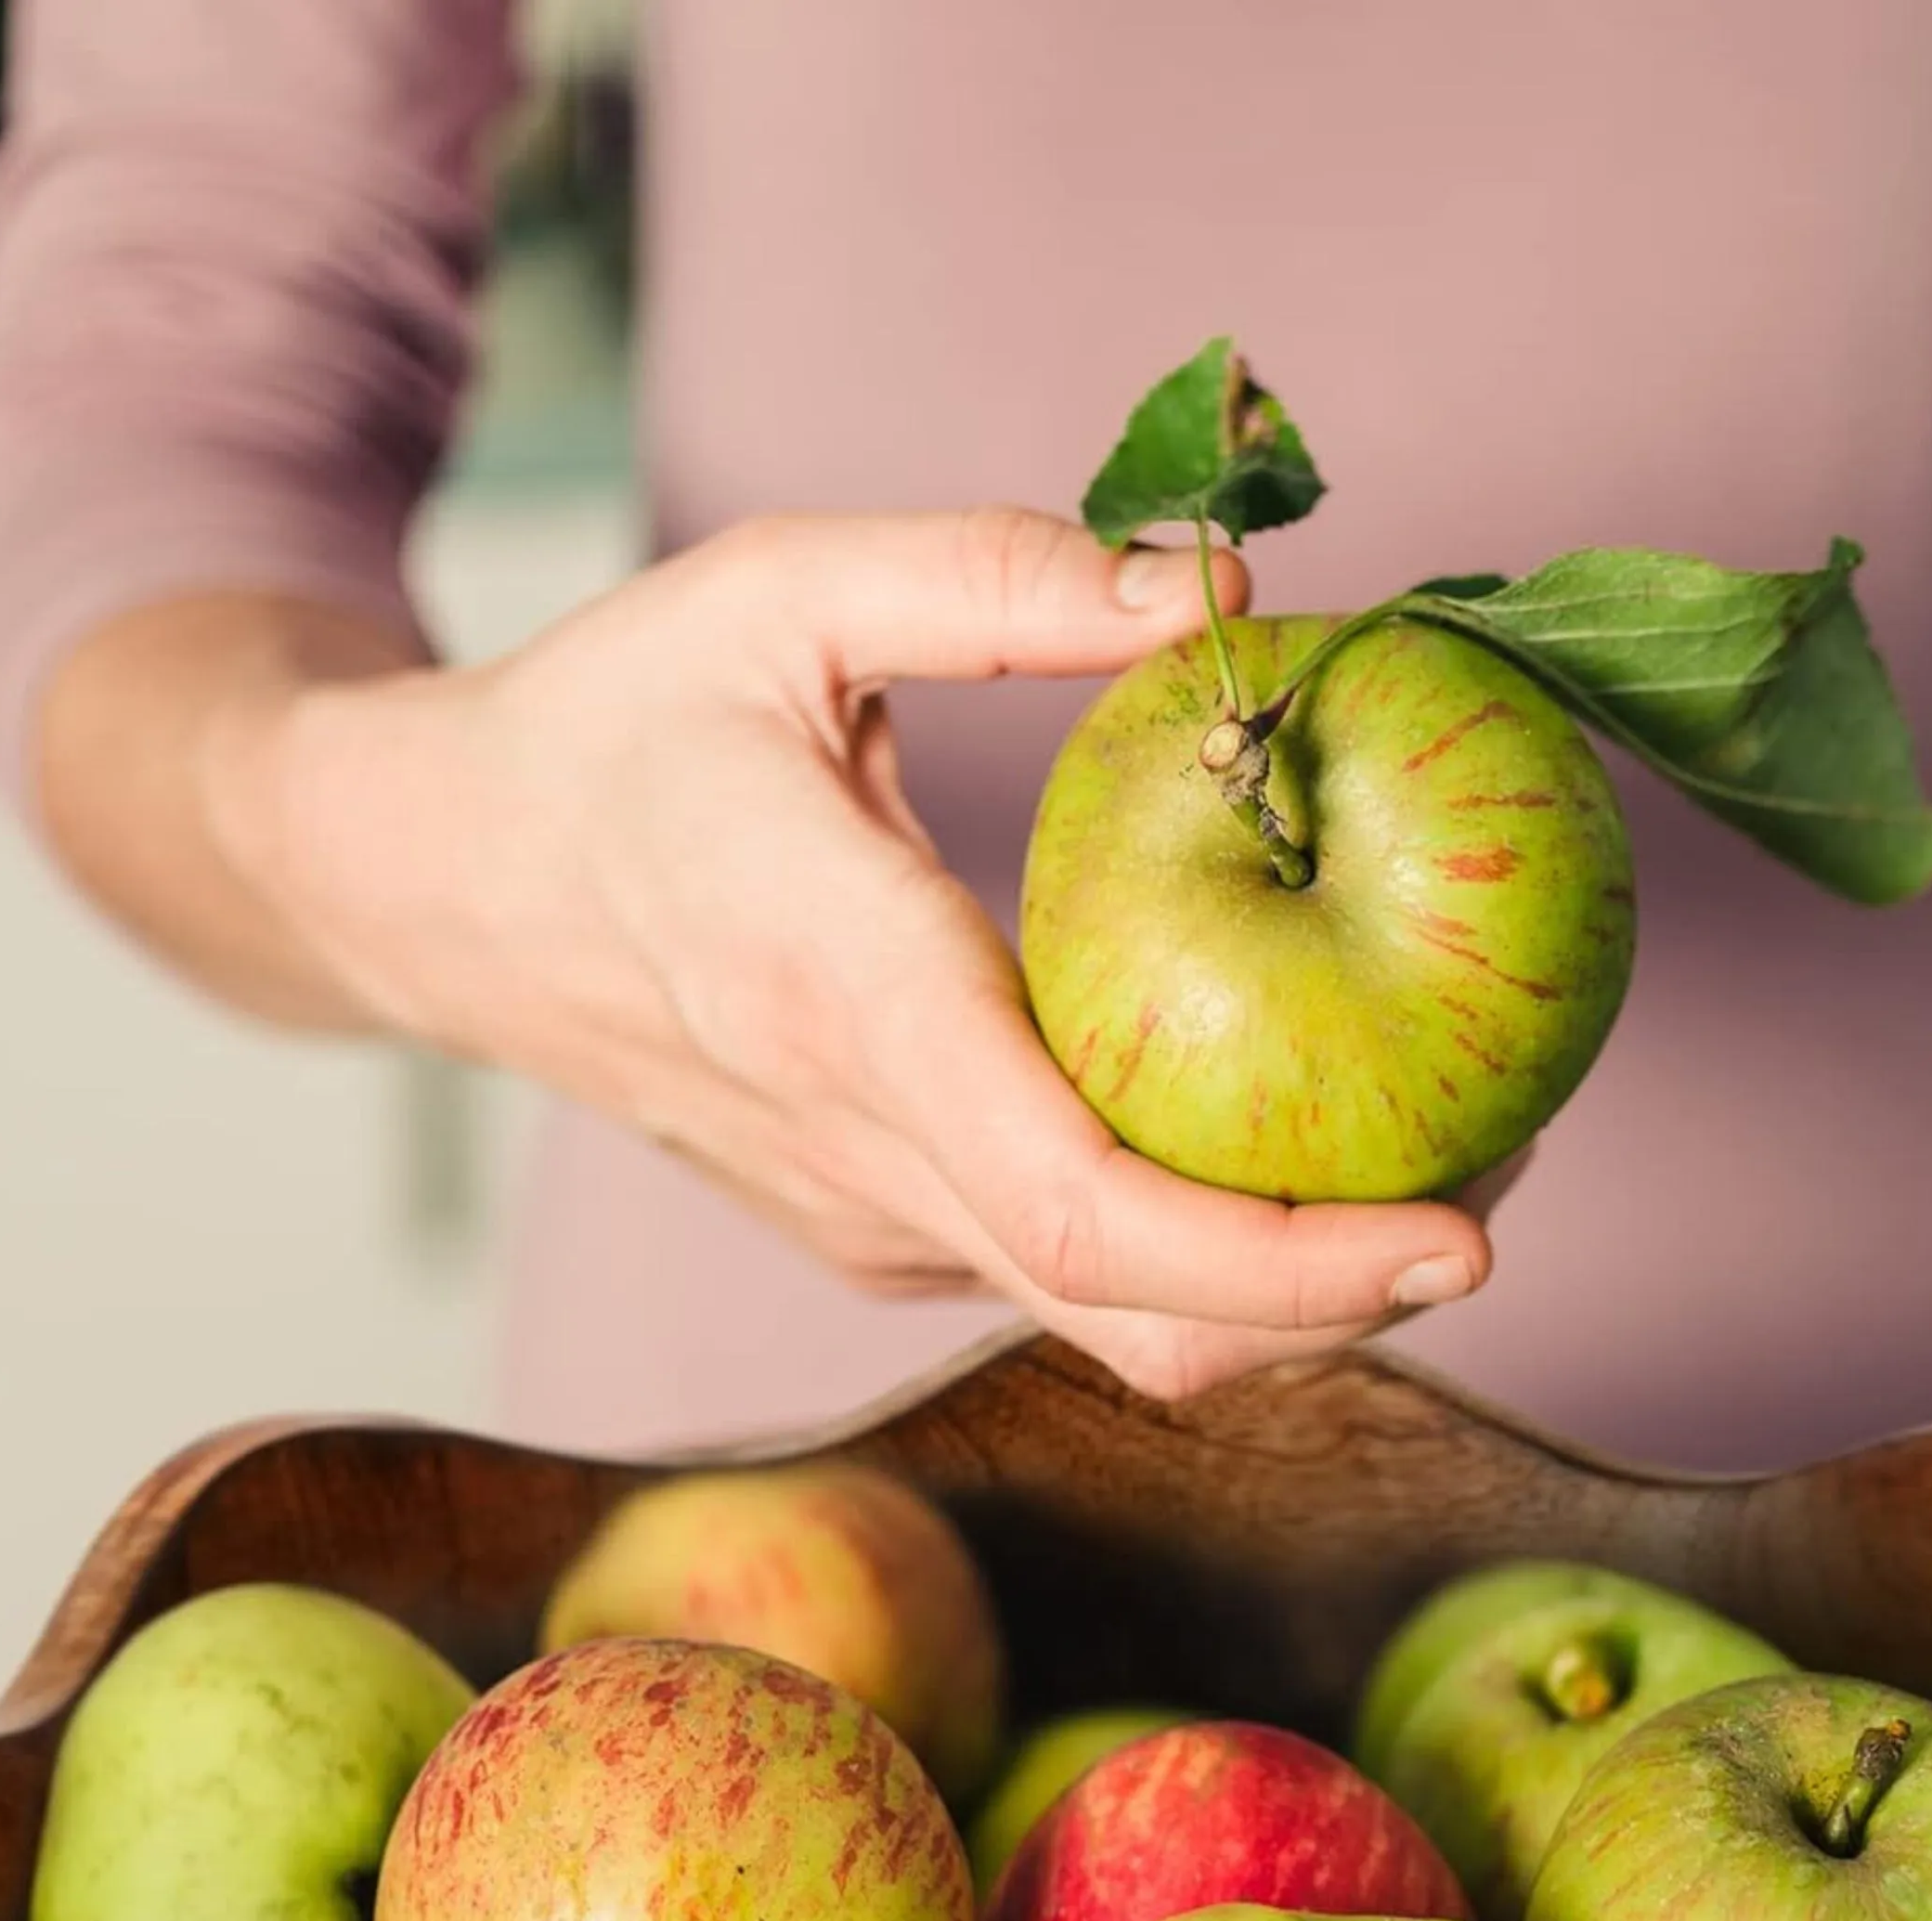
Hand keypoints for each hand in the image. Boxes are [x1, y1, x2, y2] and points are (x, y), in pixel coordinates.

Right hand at [210, 507, 1493, 1399]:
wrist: (435, 889)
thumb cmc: (602, 732)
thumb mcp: (772, 590)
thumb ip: (996, 575)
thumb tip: (1222, 588)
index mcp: (849, 1008)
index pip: (1089, 1211)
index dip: (1291, 1262)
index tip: (1459, 1233)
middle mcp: (868, 1160)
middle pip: (1139, 1327)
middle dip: (1345, 1304)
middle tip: (1497, 1185)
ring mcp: (872, 1224)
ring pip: (1114, 1334)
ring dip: (1289, 1293)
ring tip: (1425, 1158)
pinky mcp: (881, 1234)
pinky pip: (1070, 1284)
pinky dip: (1201, 1253)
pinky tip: (1280, 1139)